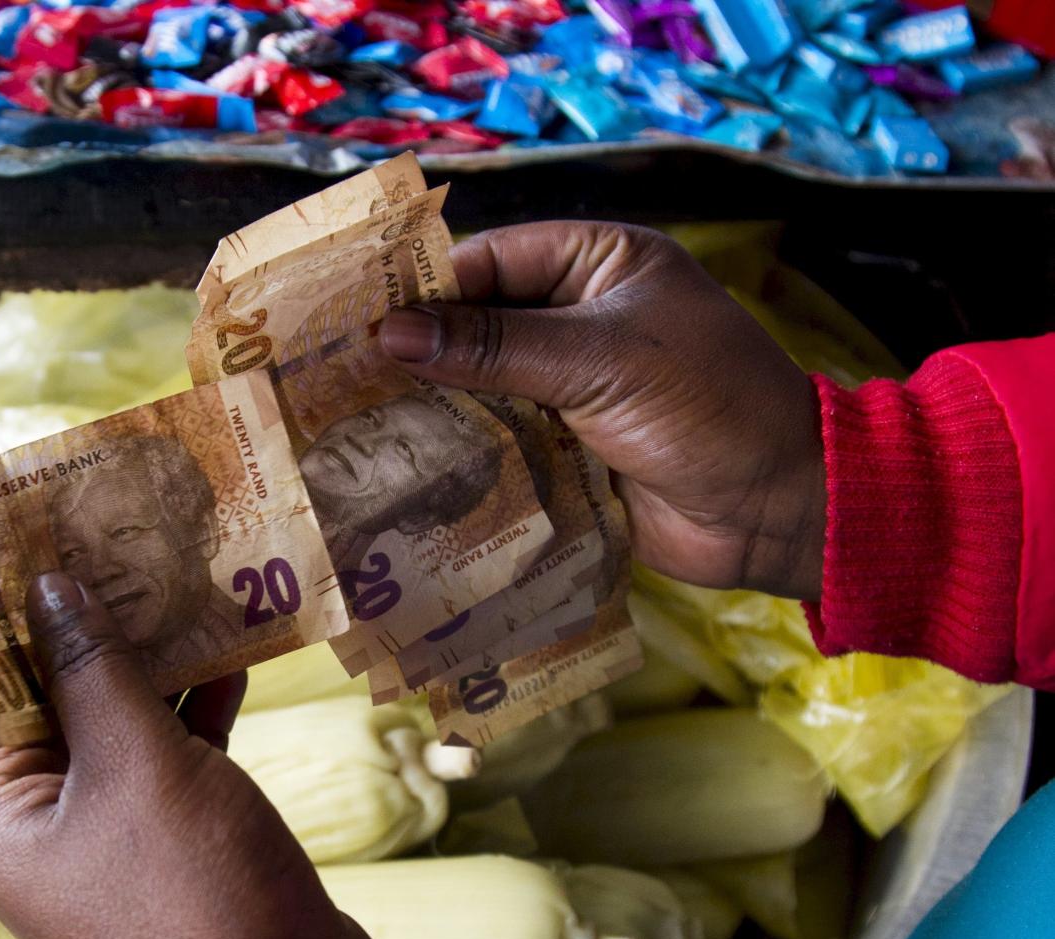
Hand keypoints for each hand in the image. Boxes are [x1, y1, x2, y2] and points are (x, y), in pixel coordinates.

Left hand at [0, 573, 386, 938]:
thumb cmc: (196, 888)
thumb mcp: (138, 761)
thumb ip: (91, 667)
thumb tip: (47, 588)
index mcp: (0, 821)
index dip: (13, 617)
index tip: (36, 538)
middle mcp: (42, 835)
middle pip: (54, 708)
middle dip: (94, 628)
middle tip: (119, 537)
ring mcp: (111, 847)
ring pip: (120, 731)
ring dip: (154, 665)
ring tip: (181, 575)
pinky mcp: (175, 853)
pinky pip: (170, 764)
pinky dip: (196, 714)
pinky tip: (231, 650)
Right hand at [379, 223, 825, 599]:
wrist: (773, 509)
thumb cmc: (706, 407)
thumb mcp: (598, 361)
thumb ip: (493, 347)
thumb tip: (391, 335)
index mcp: (599, 265)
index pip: (491, 261)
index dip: (425, 288)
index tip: (355, 318)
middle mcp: (579, 319)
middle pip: (477, 324)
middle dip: (418, 351)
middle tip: (334, 374)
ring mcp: (569, 388)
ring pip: (480, 387)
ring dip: (430, 406)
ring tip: (350, 421)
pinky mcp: (563, 448)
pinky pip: (497, 440)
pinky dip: (458, 451)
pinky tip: (400, 464)